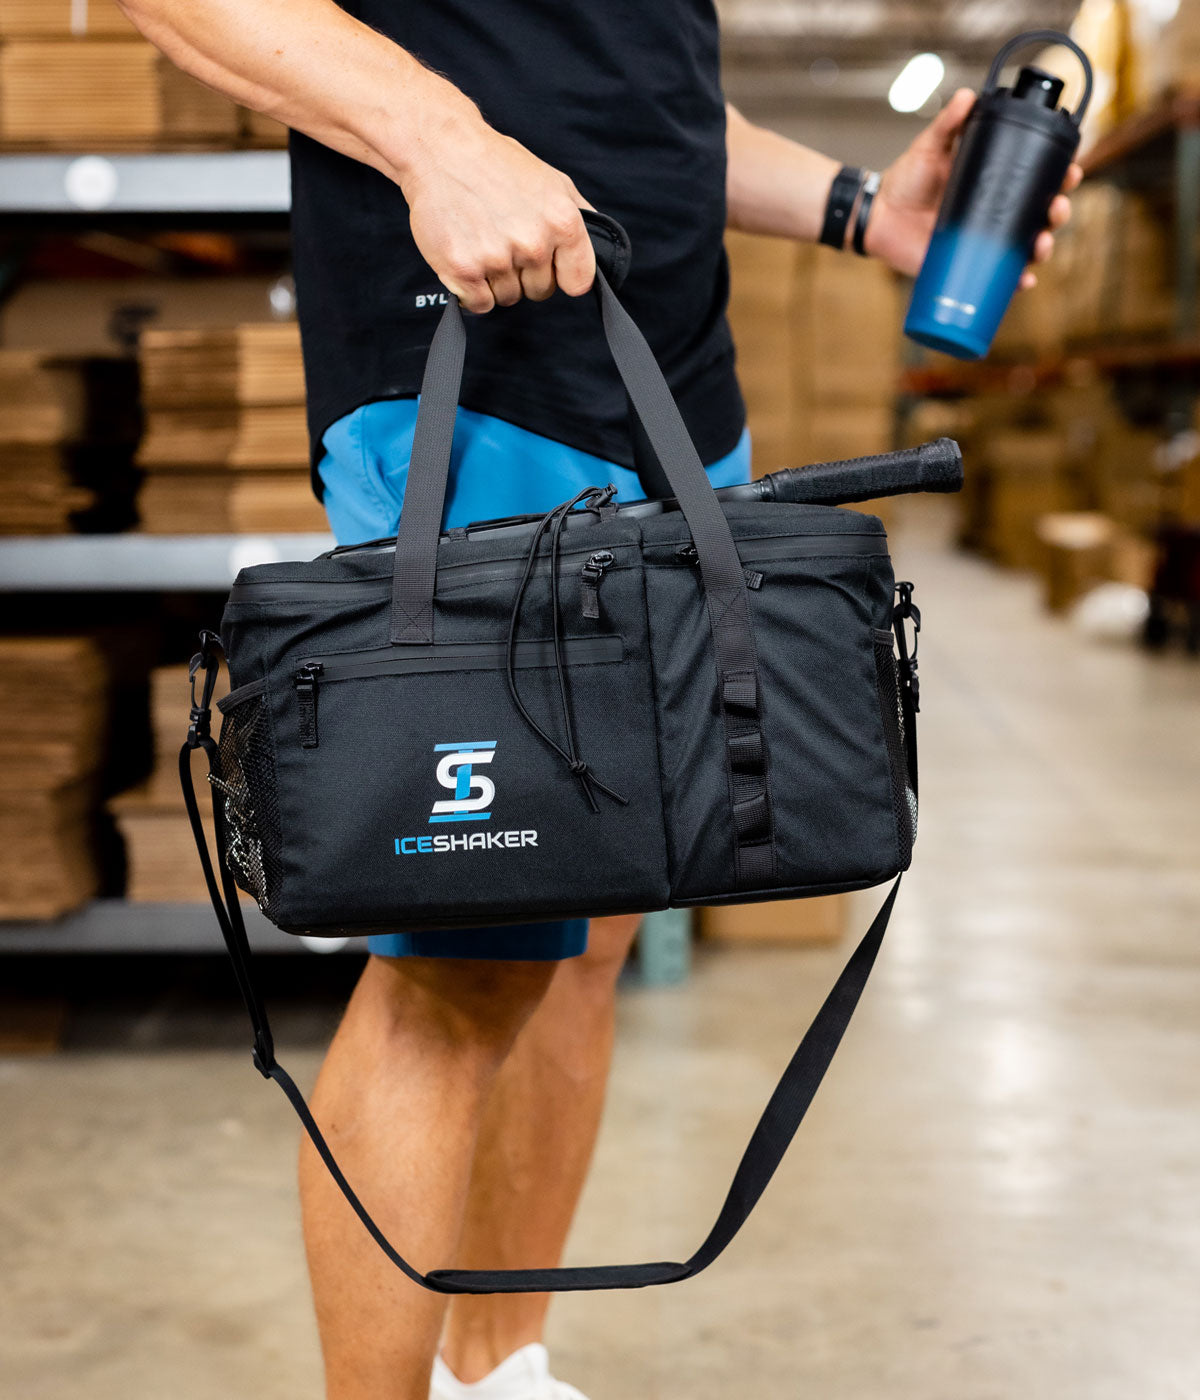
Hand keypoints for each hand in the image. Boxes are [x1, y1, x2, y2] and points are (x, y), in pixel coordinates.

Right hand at [400, 104, 594, 313]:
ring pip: (507, 298)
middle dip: (523, 274)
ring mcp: (497, 258)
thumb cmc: (497, 164)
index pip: (578, 282)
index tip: (548, 265)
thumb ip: (580, 217)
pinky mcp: (464, 270)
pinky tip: (465, 256)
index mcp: (562, 222)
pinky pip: (479, 304)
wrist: (440, 148)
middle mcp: (533, 243)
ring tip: (481, 240)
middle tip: (502, 239)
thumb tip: (601, 246)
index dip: (561, 276)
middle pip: (539, 292)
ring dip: (494, 279)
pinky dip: (471, 290)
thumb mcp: (552, 181)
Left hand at [864, 87, 1081, 287]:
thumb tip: (967, 95)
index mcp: (994, 183)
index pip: (1036, 179)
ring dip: (1042, 248)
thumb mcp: (929, 147)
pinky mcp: (967, 266)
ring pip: (1024, 248)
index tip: (1071, 172)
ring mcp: (982, 241)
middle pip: (1039, 215)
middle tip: (1056, 208)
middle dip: (1057, 213)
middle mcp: (994, 213)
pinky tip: (1025, 281)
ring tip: (1041, 245)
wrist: (877, 216)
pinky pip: (997, 278)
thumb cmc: (906, 179)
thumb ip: (948, 123)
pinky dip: (1015, 282)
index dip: (1059, 177)